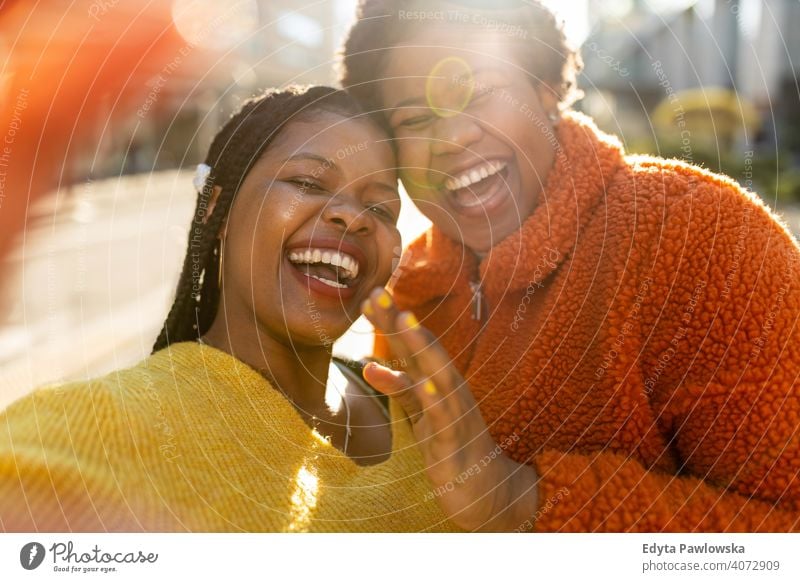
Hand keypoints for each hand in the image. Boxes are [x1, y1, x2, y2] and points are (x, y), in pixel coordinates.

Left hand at [361, 288, 539, 530]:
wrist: (485, 486)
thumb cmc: (451, 441)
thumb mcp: (420, 410)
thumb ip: (398, 386)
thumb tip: (368, 365)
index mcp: (437, 379)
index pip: (411, 344)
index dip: (390, 320)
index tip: (370, 294)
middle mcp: (448, 387)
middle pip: (422, 348)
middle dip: (399, 320)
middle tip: (377, 291)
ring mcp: (454, 410)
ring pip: (438, 373)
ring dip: (423, 346)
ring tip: (405, 320)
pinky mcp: (454, 439)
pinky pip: (445, 416)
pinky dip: (435, 398)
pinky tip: (425, 382)